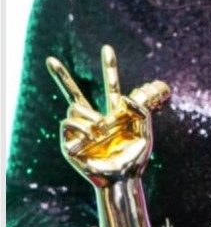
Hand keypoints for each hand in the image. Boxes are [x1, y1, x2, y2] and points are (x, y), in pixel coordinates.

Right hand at [47, 45, 156, 187]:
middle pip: (74, 94)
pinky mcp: (70, 143)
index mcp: (115, 112)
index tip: (107, 49)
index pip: (111, 85)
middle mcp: (96, 118)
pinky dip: (81, 126)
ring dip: (88, 117)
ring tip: (100, 131)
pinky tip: (92, 135)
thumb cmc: (136, 156)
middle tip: (49, 60)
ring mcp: (82, 130)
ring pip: (74, 107)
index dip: (109, 67)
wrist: (124, 177)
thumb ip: (140, 109)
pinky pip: (68, 123)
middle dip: (61, 77)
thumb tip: (122, 98)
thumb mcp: (145, 129)